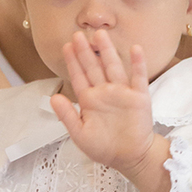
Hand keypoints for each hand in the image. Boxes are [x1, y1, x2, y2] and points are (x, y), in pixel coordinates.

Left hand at [50, 32, 169, 191]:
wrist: (130, 157)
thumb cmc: (104, 147)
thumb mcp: (80, 134)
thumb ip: (67, 116)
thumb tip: (53, 97)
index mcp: (89, 100)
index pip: (79, 77)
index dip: (72, 62)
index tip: (66, 46)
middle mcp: (104, 92)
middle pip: (94, 67)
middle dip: (85, 51)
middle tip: (78, 34)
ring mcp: (122, 92)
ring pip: (113, 67)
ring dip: (108, 51)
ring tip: (101, 34)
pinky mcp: (139, 97)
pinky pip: (138, 77)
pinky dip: (137, 63)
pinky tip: (135, 48)